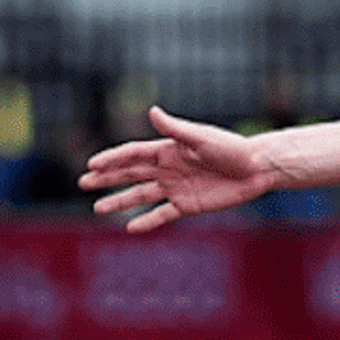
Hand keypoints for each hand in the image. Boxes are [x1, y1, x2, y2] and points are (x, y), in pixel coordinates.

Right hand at [79, 106, 277, 232]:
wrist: (257, 169)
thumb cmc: (232, 148)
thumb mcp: (202, 138)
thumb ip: (175, 130)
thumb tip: (152, 111)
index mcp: (168, 150)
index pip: (132, 155)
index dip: (112, 159)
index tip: (91, 164)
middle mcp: (168, 168)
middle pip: (130, 174)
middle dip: (106, 179)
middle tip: (83, 183)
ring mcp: (176, 187)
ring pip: (141, 196)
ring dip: (119, 202)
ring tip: (97, 209)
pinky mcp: (188, 205)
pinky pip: (163, 214)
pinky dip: (147, 221)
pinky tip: (130, 228)